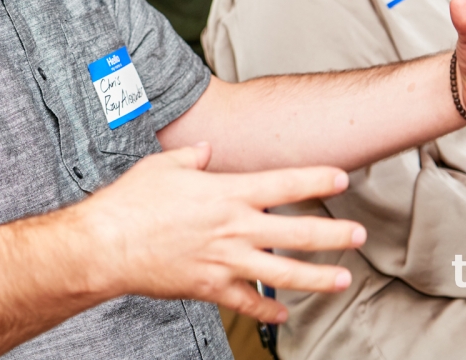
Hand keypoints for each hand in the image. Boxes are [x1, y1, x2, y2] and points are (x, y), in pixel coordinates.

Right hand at [81, 143, 362, 323]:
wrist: (106, 244)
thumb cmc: (131, 202)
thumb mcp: (163, 165)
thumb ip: (191, 158)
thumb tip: (205, 151)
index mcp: (226, 193)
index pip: (283, 184)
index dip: (316, 179)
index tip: (342, 177)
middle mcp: (233, 228)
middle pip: (296, 233)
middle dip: (333, 235)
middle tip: (358, 236)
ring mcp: (224, 262)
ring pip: (282, 273)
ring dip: (316, 278)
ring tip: (341, 280)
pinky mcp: (210, 288)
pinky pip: (247, 303)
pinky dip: (268, 310)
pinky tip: (284, 314)